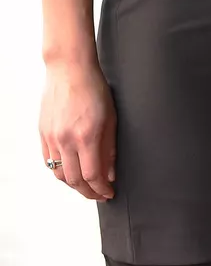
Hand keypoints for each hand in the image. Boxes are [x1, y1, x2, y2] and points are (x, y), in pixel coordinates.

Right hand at [39, 61, 116, 200]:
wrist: (69, 70)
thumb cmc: (94, 89)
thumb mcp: (111, 118)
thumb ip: (110, 149)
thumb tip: (110, 173)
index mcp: (86, 136)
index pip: (92, 175)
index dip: (101, 189)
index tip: (109, 193)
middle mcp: (66, 140)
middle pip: (74, 180)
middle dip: (88, 192)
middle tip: (99, 195)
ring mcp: (51, 137)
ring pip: (59, 173)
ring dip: (73, 185)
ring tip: (86, 187)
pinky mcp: (43, 133)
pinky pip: (49, 161)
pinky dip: (60, 172)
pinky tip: (71, 172)